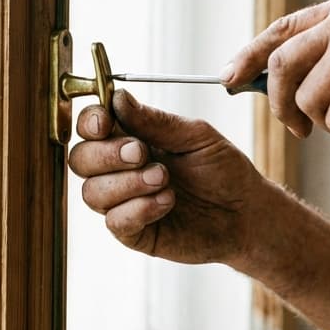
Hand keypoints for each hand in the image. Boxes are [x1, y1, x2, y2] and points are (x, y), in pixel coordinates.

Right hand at [67, 90, 263, 263]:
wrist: (247, 213)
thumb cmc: (223, 170)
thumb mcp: (195, 136)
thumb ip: (156, 121)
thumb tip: (118, 98)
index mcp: (132, 138)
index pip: (91, 127)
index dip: (90, 122)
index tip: (105, 122)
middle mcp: (120, 170)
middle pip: (81, 159)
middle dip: (107, 154)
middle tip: (141, 153)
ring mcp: (125, 202)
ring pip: (92, 192)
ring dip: (127, 183)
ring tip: (163, 179)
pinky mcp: (135, 232)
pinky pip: (115, 221)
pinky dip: (137, 209)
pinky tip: (166, 202)